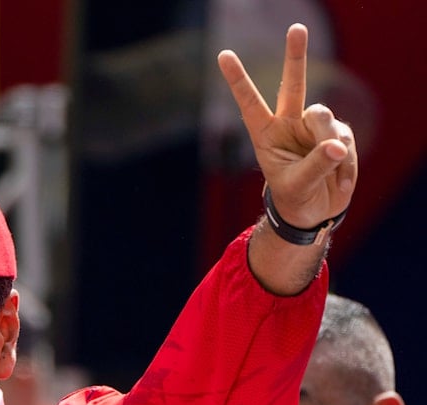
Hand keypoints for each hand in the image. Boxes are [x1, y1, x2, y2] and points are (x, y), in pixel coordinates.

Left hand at [219, 23, 356, 228]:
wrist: (314, 211)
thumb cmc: (295, 197)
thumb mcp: (297, 186)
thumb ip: (315, 166)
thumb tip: (337, 145)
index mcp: (266, 134)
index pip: (249, 103)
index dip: (238, 79)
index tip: (223, 55)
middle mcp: (289, 123)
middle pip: (293, 85)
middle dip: (295, 56)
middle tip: (296, 28)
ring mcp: (315, 127)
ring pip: (324, 119)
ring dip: (328, 146)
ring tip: (328, 173)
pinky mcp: (339, 134)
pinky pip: (345, 140)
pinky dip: (346, 163)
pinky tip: (339, 179)